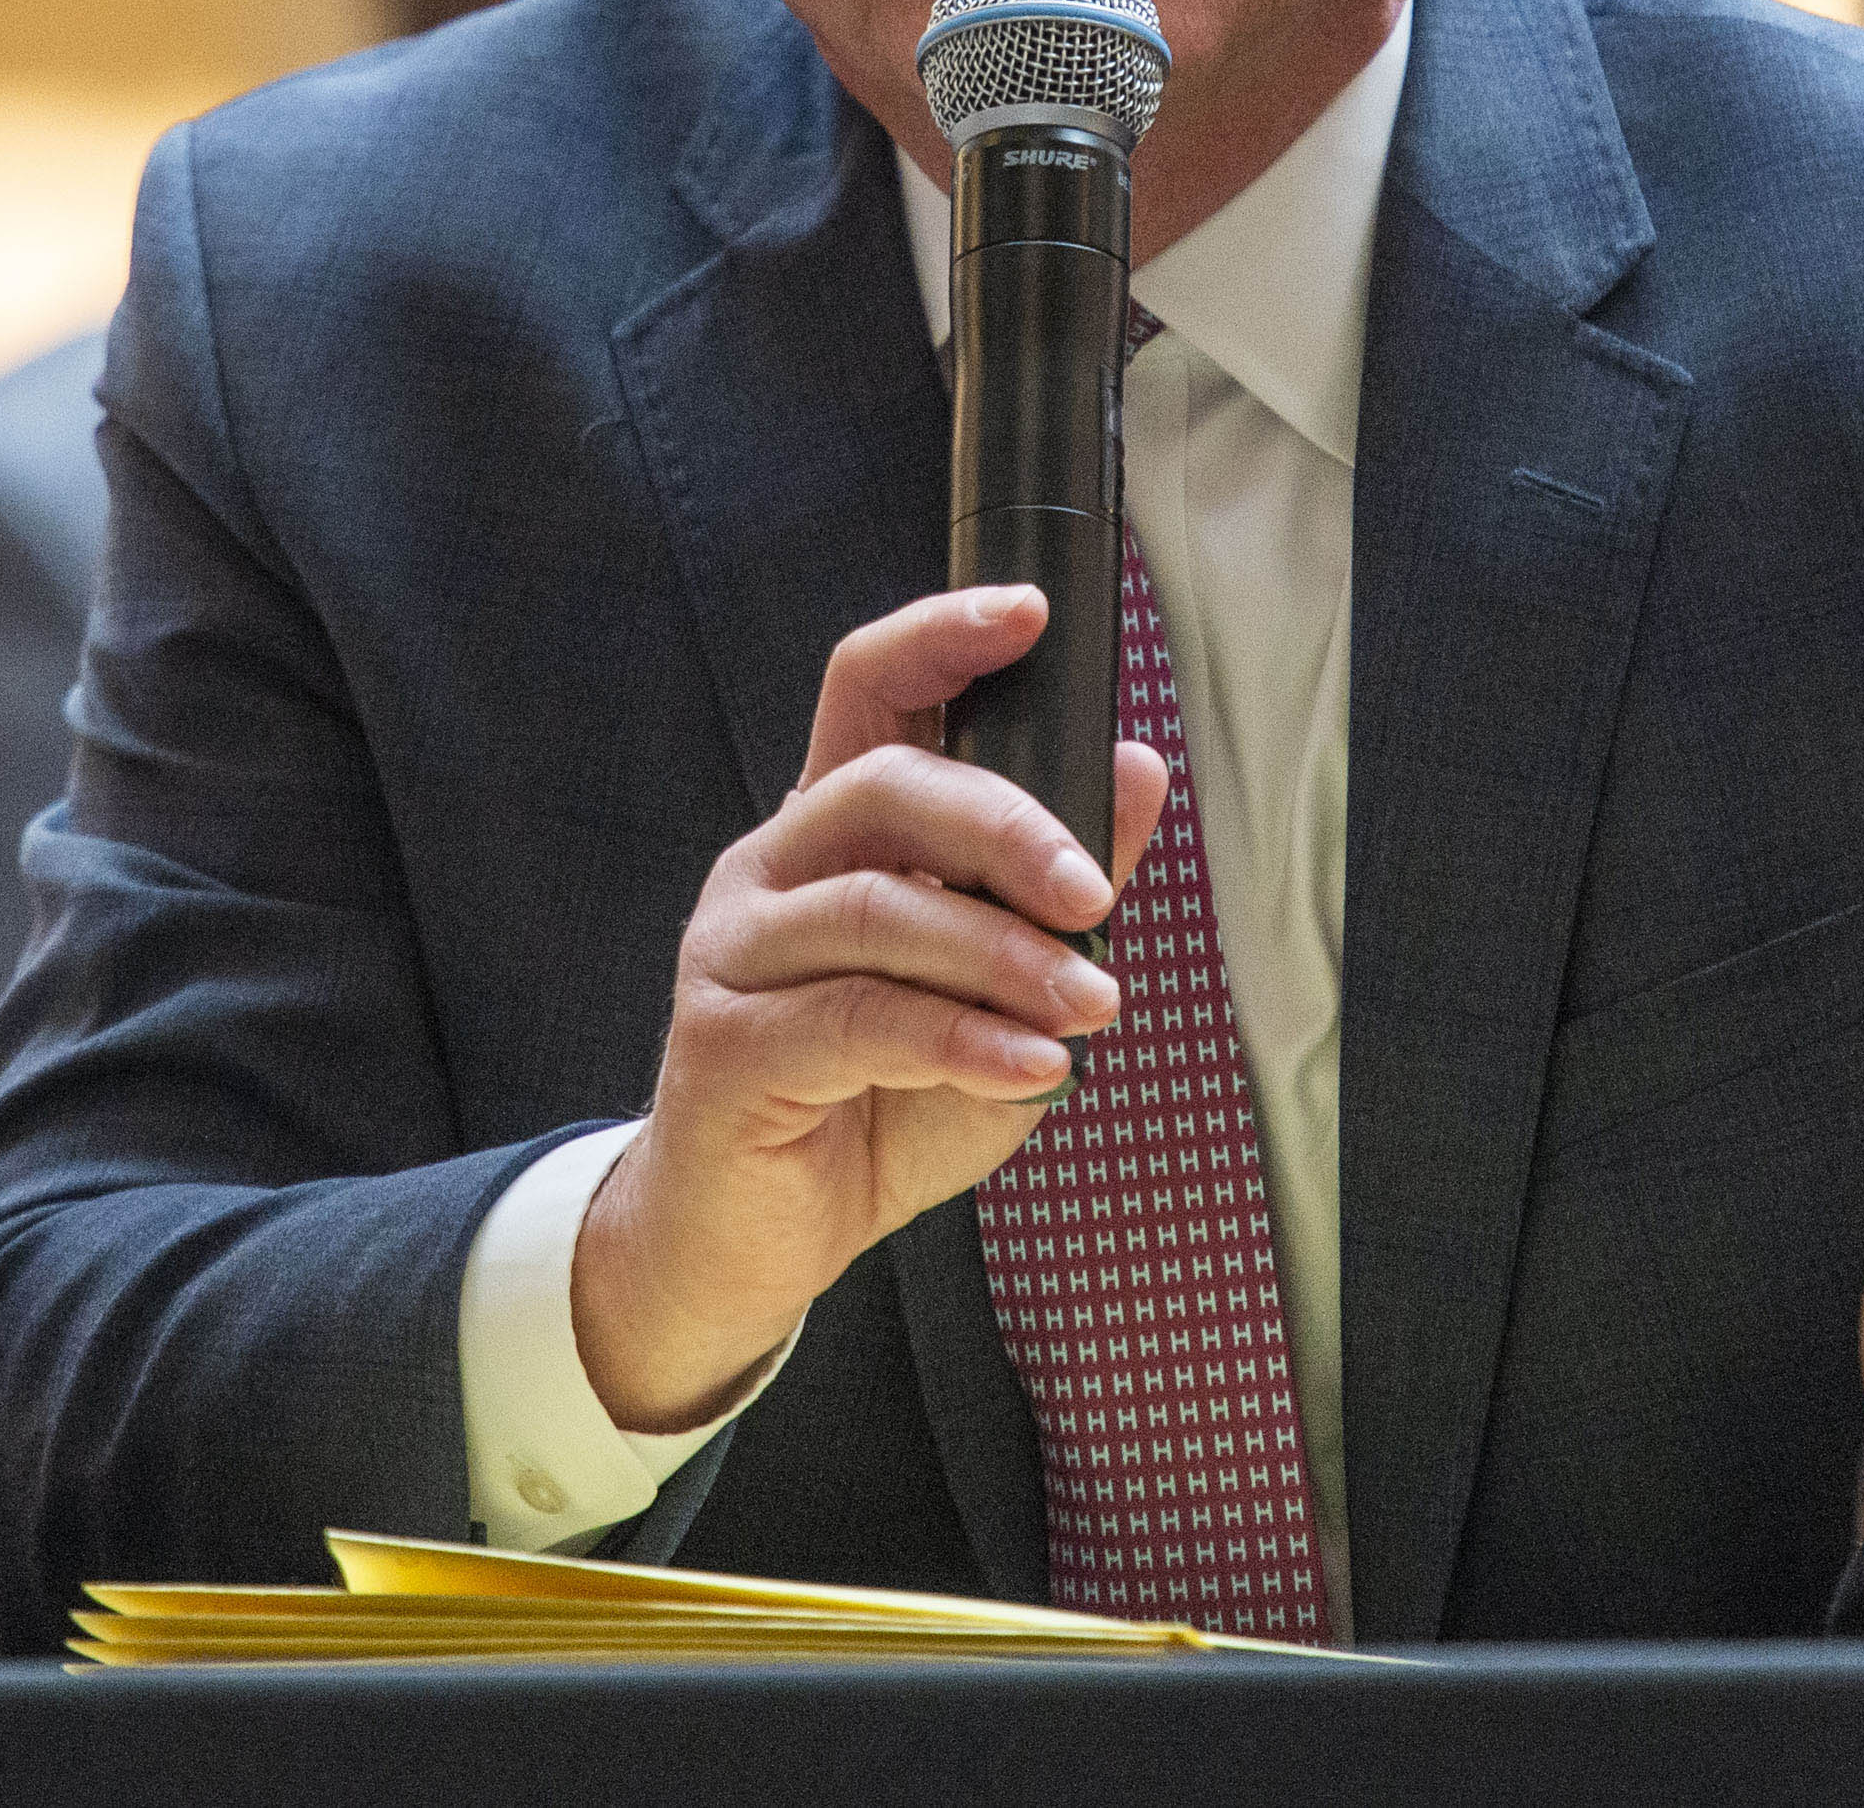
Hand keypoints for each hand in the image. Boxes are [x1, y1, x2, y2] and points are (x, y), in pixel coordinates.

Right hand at [571, 584, 1166, 1433]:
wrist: (762, 1250)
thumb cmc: (881, 1110)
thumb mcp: (1001, 995)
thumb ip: (1059, 892)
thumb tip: (1139, 775)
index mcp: (834, 830)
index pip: (871, 687)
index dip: (943, 635)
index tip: (1032, 614)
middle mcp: (772, 867)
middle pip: (889, 786)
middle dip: (1010, 828)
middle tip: (1095, 895)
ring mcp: (734, 950)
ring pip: (882, 908)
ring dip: (1004, 956)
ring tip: (1088, 1007)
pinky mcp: (724, 1041)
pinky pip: (860, 1019)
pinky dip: (964, 1040)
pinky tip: (1034, 1067)